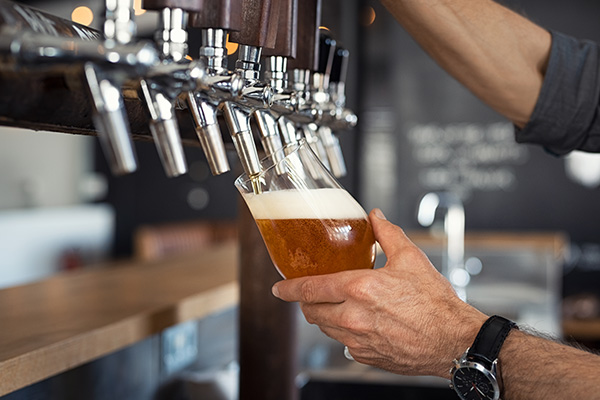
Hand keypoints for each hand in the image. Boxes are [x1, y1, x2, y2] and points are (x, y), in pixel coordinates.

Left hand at [272, 208, 486, 376]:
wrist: (454, 340)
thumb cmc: (435, 303)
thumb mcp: (411, 258)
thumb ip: (387, 234)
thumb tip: (375, 217)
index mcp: (360, 289)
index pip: (310, 289)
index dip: (289, 288)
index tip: (279, 288)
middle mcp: (354, 317)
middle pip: (312, 311)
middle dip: (306, 302)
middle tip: (311, 294)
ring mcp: (358, 341)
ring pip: (325, 329)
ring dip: (324, 316)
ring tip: (337, 305)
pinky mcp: (366, 357)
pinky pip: (343, 344)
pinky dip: (343, 332)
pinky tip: (358, 322)